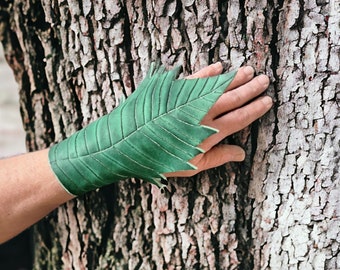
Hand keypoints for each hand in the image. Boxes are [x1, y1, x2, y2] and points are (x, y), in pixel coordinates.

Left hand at [165, 63, 272, 177]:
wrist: (128, 143)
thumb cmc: (161, 158)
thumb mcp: (191, 165)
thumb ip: (217, 158)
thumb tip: (241, 154)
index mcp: (208, 133)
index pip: (239, 118)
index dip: (254, 109)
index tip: (267, 100)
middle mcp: (201, 113)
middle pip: (232, 98)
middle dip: (250, 88)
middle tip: (264, 80)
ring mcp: (187, 100)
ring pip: (217, 86)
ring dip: (233, 78)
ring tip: (248, 70)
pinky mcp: (173, 90)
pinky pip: (194, 78)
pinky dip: (207, 72)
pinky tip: (218, 67)